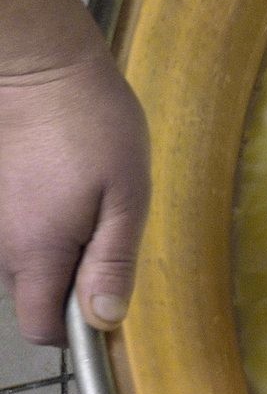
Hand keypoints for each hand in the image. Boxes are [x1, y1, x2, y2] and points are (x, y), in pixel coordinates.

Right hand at [0, 44, 149, 344]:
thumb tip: (104, 319)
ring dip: (50, 247)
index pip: (41, 328)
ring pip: (18, 260)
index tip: (106, 295)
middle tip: (103, 231)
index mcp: (37, 253)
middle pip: (30, 295)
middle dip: (66, 282)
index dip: (75, 327)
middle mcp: (0, 245)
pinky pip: (9, 228)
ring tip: (82, 198)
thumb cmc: (92, 124)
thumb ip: (113, 260)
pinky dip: (31, 220)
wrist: (38, 66)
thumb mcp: (126, 193)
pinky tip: (55, 181)